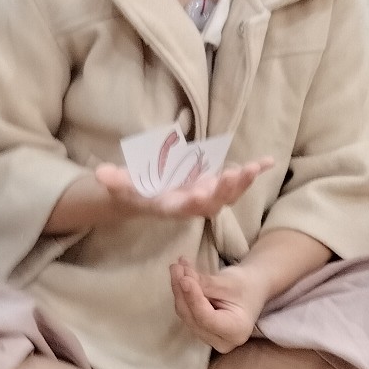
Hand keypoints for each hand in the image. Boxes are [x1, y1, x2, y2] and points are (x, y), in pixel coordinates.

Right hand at [94, 156, 272, 220]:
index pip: (184, 207)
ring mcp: (206, 197)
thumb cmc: (135, 190)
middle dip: (225, 190)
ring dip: (242, 182)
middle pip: (213, 203)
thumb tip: (100, 174)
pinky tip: (268, 161)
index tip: (203, 192)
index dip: (194, 201)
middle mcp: (192, 205)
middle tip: (233, 175)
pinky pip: (237, 181)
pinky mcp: (216, 186)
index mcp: (172, 206)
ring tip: (254, 168)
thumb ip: (113, 180)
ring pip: (228, 195)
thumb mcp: (121, 186)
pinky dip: (252, 172)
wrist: (148, 197)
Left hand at [170, 257, 267, 353]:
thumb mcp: (228, 282)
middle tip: (176, 266)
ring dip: (179, 289)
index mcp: (236, 331)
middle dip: (182, 291)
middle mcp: (221, 341)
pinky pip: (186, 312)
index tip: (184, 278)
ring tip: (177, 266)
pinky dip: (182, 293)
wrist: (251, 289)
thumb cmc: (245, 285)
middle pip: (193, 317)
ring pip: (186, 314)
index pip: (207, 318)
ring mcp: (209, 338)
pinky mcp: (200, 330)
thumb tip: (182, 279)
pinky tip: (180, 275)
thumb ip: (205, 284)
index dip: (193, 298)